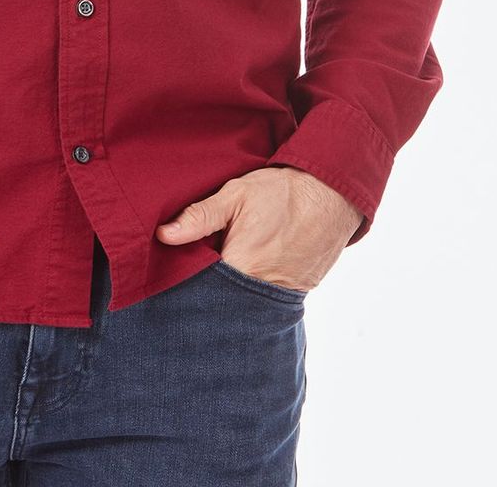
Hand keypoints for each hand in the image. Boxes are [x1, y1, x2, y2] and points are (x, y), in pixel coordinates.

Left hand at [155, 167, 363, 292]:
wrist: (333, 195)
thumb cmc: (282, 192)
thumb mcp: (236, 194)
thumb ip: (199, 217)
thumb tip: (163, 234)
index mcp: (241, 268)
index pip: (200, 290)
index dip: (184, 282)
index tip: (171, 272)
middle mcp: (260, 293)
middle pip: (220, 302)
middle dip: (205, 291)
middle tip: (196, 270)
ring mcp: (280, 298)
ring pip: (242, 304)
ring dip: (229, 292)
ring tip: (222, 269)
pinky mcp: (294, 296)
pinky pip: (263, 300)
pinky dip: (250, 291)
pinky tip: (244, 272)